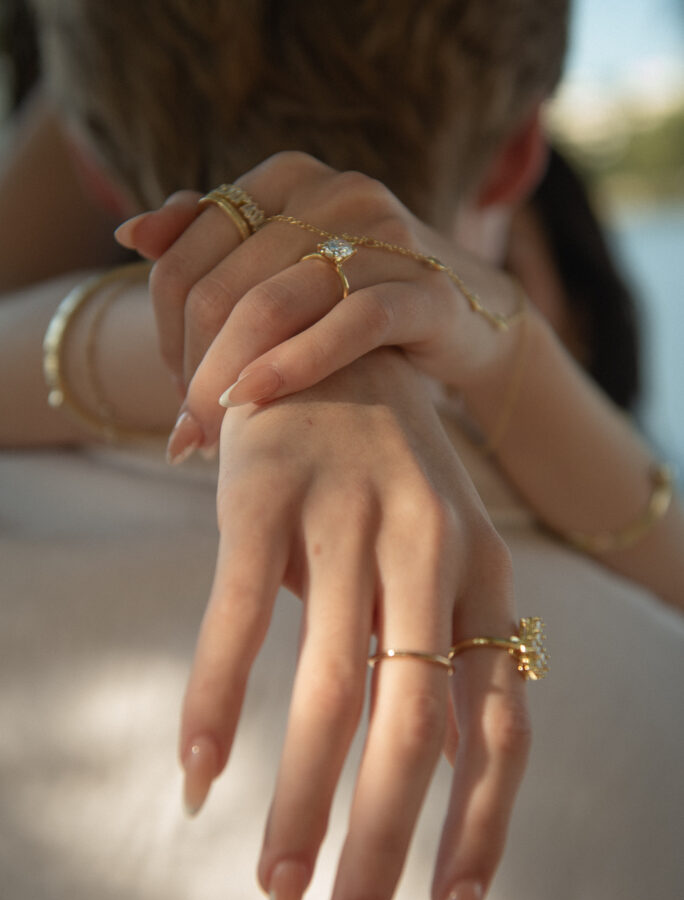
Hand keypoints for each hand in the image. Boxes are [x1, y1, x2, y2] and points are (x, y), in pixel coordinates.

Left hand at [115, 152, 521, 458]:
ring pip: (271, 307)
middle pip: (220, 288)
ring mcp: (384, 235)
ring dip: (227, 382)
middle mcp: (333, 191)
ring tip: (207, 438)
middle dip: (191, 370)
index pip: (184, 256)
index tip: (176, 387)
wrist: (470, 319)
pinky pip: (348, 326)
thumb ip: (212, 243)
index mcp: (286, 178)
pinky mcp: (426, 288)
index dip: (165, 332)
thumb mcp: (284, 264)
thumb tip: (130, 234)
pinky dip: (294, 367)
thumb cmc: (360, 298)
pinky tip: (256, 403)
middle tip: (187, 430)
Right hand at [179, 348, 529, 899]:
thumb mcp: (436, 554)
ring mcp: (350, 517)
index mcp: (485, 576)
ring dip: (302, 806)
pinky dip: (216, 702)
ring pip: (329, 692)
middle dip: (387, 849)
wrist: (331, 338)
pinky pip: (238, 618)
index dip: (481, 829)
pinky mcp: (267, 491)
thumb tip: (420, 782)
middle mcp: (432, 551)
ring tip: (273, 890)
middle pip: (419, 731)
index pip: (501, 726)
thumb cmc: (385, 472)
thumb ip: (434, 654)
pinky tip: (198, 774)